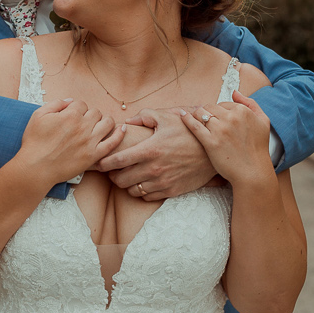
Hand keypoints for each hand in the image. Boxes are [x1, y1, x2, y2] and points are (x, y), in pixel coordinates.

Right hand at [18, 98, 122, 183]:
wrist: (35, 168)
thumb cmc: (34, 142)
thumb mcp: (37, 116)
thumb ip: (55, 104)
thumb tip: (70, 101)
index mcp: (70, 115)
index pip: (81, 104)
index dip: (77, 109)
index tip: (73, 115)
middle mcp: (83, 126)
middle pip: (96, 112)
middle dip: (90, 114)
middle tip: (84, 122)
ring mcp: (90, 141)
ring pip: (108, 123)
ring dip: (105, 121)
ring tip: (100, 124)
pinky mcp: (94, 155)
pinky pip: (112, 142)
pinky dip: (119, 134)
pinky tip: (122, 129)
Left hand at [95, 107, 216, 200]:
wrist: (214, 151)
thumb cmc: (190, 131)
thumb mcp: (168, 117)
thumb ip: (145, 116)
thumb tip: (127, 121)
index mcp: (150, 150)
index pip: (117, 161)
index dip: (104, 163)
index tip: (99, 162)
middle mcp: (154, 169)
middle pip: (120, 179)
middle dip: (113, 175)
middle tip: (113, 169)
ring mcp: (162, 182)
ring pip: (132, 190)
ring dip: (127, 184)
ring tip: (128, 176)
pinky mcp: (171, 191)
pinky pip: (147, 197)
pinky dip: (141, 191)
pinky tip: (144, 181)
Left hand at [181, 90, 274, 187]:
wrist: (252, 171)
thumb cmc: (259, 148)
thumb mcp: (263, 121)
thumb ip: (250, 103)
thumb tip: (234, 92)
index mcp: (243, 111)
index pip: (224, 104)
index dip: (219, 111)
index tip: (217, 118)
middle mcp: (231, 118)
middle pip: (211, 107)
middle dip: (207, 112)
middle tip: (205, 120)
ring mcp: (220, 130)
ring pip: (201, 113)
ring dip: (196, 114)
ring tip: (193, 118)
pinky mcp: (210, 142)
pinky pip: (194, 125)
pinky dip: (187, 119)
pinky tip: (182, 116)